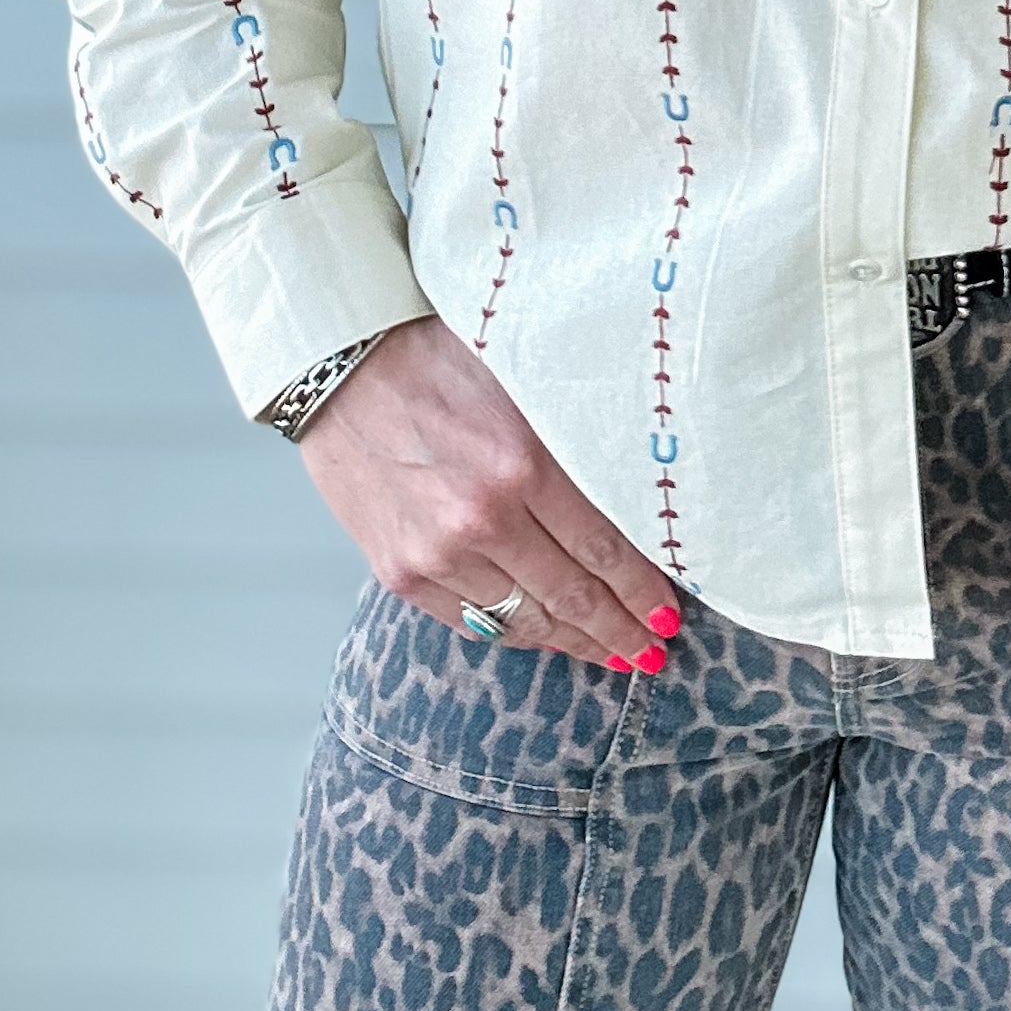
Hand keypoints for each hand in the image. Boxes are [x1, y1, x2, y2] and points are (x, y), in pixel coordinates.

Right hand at [296, 316, 680, 670]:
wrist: (341, 365)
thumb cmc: (437, 358)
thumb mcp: (524, 383)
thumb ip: (572, 440)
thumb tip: (633, 495)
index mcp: (522, 463)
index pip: (604, 548)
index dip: (642, 589)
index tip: (668, 612)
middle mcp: (481, 518)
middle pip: (572, 595)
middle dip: (621, 630)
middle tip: (654, 650)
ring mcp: (436, 553)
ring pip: (526, 619)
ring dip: (575, 640)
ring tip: (611, 653)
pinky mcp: (400, 571)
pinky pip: (473, 624)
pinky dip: (517, 633)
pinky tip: (547, 635)